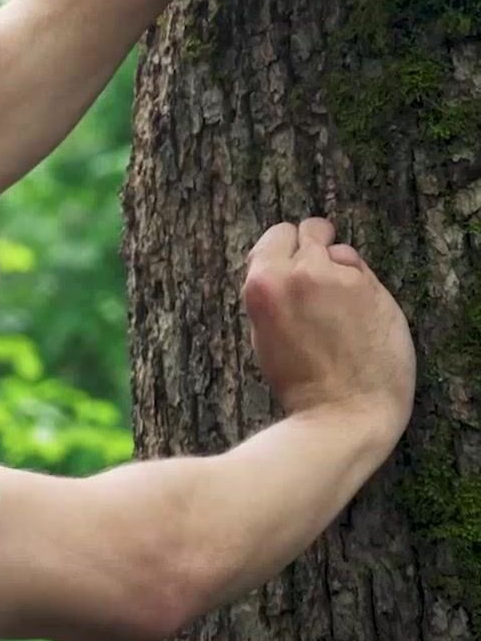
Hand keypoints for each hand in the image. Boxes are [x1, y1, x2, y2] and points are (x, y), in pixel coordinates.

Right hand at [242, 217, 414, 434]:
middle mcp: (302, 272)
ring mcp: (342, 279)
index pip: (277, 234)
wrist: (344, 412)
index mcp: (264, 284)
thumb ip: (273, 293)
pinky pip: (366, 273)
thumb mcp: (264, 333)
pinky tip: (360, 317)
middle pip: (311, 229)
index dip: (285, 248)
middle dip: (315, 246)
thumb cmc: (301, 382)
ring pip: (342, 250)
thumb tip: (285, 266)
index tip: (291, 263)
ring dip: (341, 269)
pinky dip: (363, 288)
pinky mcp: (375, 290)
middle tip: (319, 275)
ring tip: (340, 307)